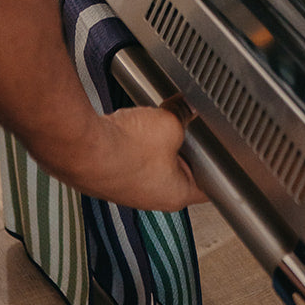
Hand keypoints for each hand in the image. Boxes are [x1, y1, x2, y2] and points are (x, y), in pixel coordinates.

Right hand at [46, 106, 207, 211]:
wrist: (80, 147)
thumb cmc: (123, 149)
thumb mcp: (170, 124)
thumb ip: (184, 114)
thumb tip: (186, 106)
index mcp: (176, 195)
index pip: (211, 184)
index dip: (220, 163)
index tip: (224, 150)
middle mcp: (153, 198)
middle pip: (182, 168)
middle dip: (185, 144)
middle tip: (186, 124)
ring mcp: (130, 188)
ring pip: (156, 160)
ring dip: (159, 141)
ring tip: (156, 123)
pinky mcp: (112, 176)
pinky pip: (134, 156)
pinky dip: (137, 141)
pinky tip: (134, 126)